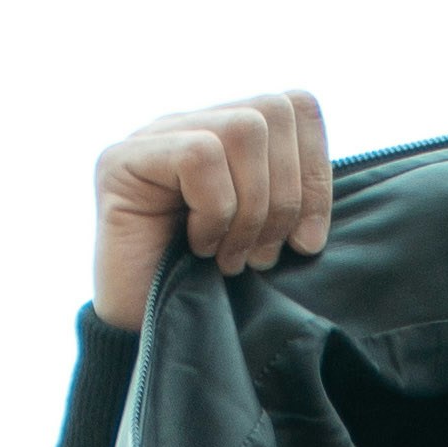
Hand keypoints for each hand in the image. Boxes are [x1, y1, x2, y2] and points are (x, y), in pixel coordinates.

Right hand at [90, 91, 332, 328]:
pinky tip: (198, 246)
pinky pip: (199, 156)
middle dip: (286, 193)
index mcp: (229, 135)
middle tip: (263, 254)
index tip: (309, 241)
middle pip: (274, 110)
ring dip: (250, 207)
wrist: (150, 339)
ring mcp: (153, 136)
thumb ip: (294, 200)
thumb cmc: (212, 293)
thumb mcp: (269, 240)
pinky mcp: (121, 160)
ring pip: (243, 129)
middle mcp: (190, 124)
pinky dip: (213, 211)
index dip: (315, 170)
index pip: (296, 107)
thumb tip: (325, 198)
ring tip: (231, 256)